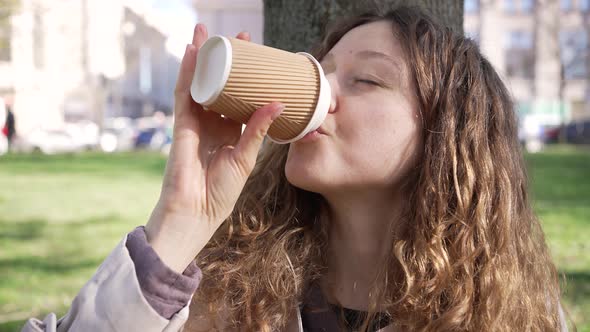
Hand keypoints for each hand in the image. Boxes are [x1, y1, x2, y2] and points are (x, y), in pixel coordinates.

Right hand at [145, 24, 283, 272]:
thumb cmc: (221, 192)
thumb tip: (277, 103)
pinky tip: (190, 53)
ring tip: (206, 32)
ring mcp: (196, 122)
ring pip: (199, 84)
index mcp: (232, 132)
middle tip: (237, 37)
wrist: (195, 211)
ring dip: (201, 58)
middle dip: (225, 61)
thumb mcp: (246, 158)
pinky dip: (186, 73)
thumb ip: (258, 130)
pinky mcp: (181, 125)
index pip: (240, 98)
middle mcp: (214, 123)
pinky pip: (183, 94)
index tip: (259, 57)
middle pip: (219, 85)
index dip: (248, 78)